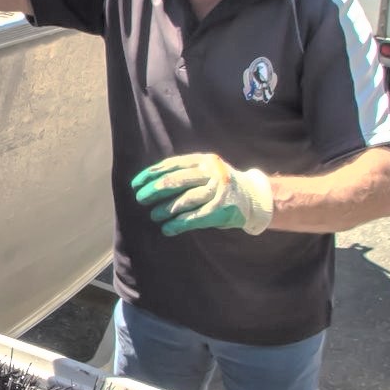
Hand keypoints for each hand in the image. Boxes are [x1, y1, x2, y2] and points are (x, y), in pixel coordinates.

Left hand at [131, 153, 274, 235]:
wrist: (253, 196)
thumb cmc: (221, 184)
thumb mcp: (205, 170)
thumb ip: (184, 173)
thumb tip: (151, 183)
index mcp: (203, 160)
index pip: (172, 165)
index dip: (151, 174)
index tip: (136, 183)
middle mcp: (211, 173)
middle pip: (176, 181)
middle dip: (154, 190)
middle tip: (140, 198)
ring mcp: (217, 192)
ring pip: (184, 200)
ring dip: (165, 209)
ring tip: (153, 215)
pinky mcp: (220, 210)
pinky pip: (194, 218)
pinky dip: (178, 224)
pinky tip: (167, 228)